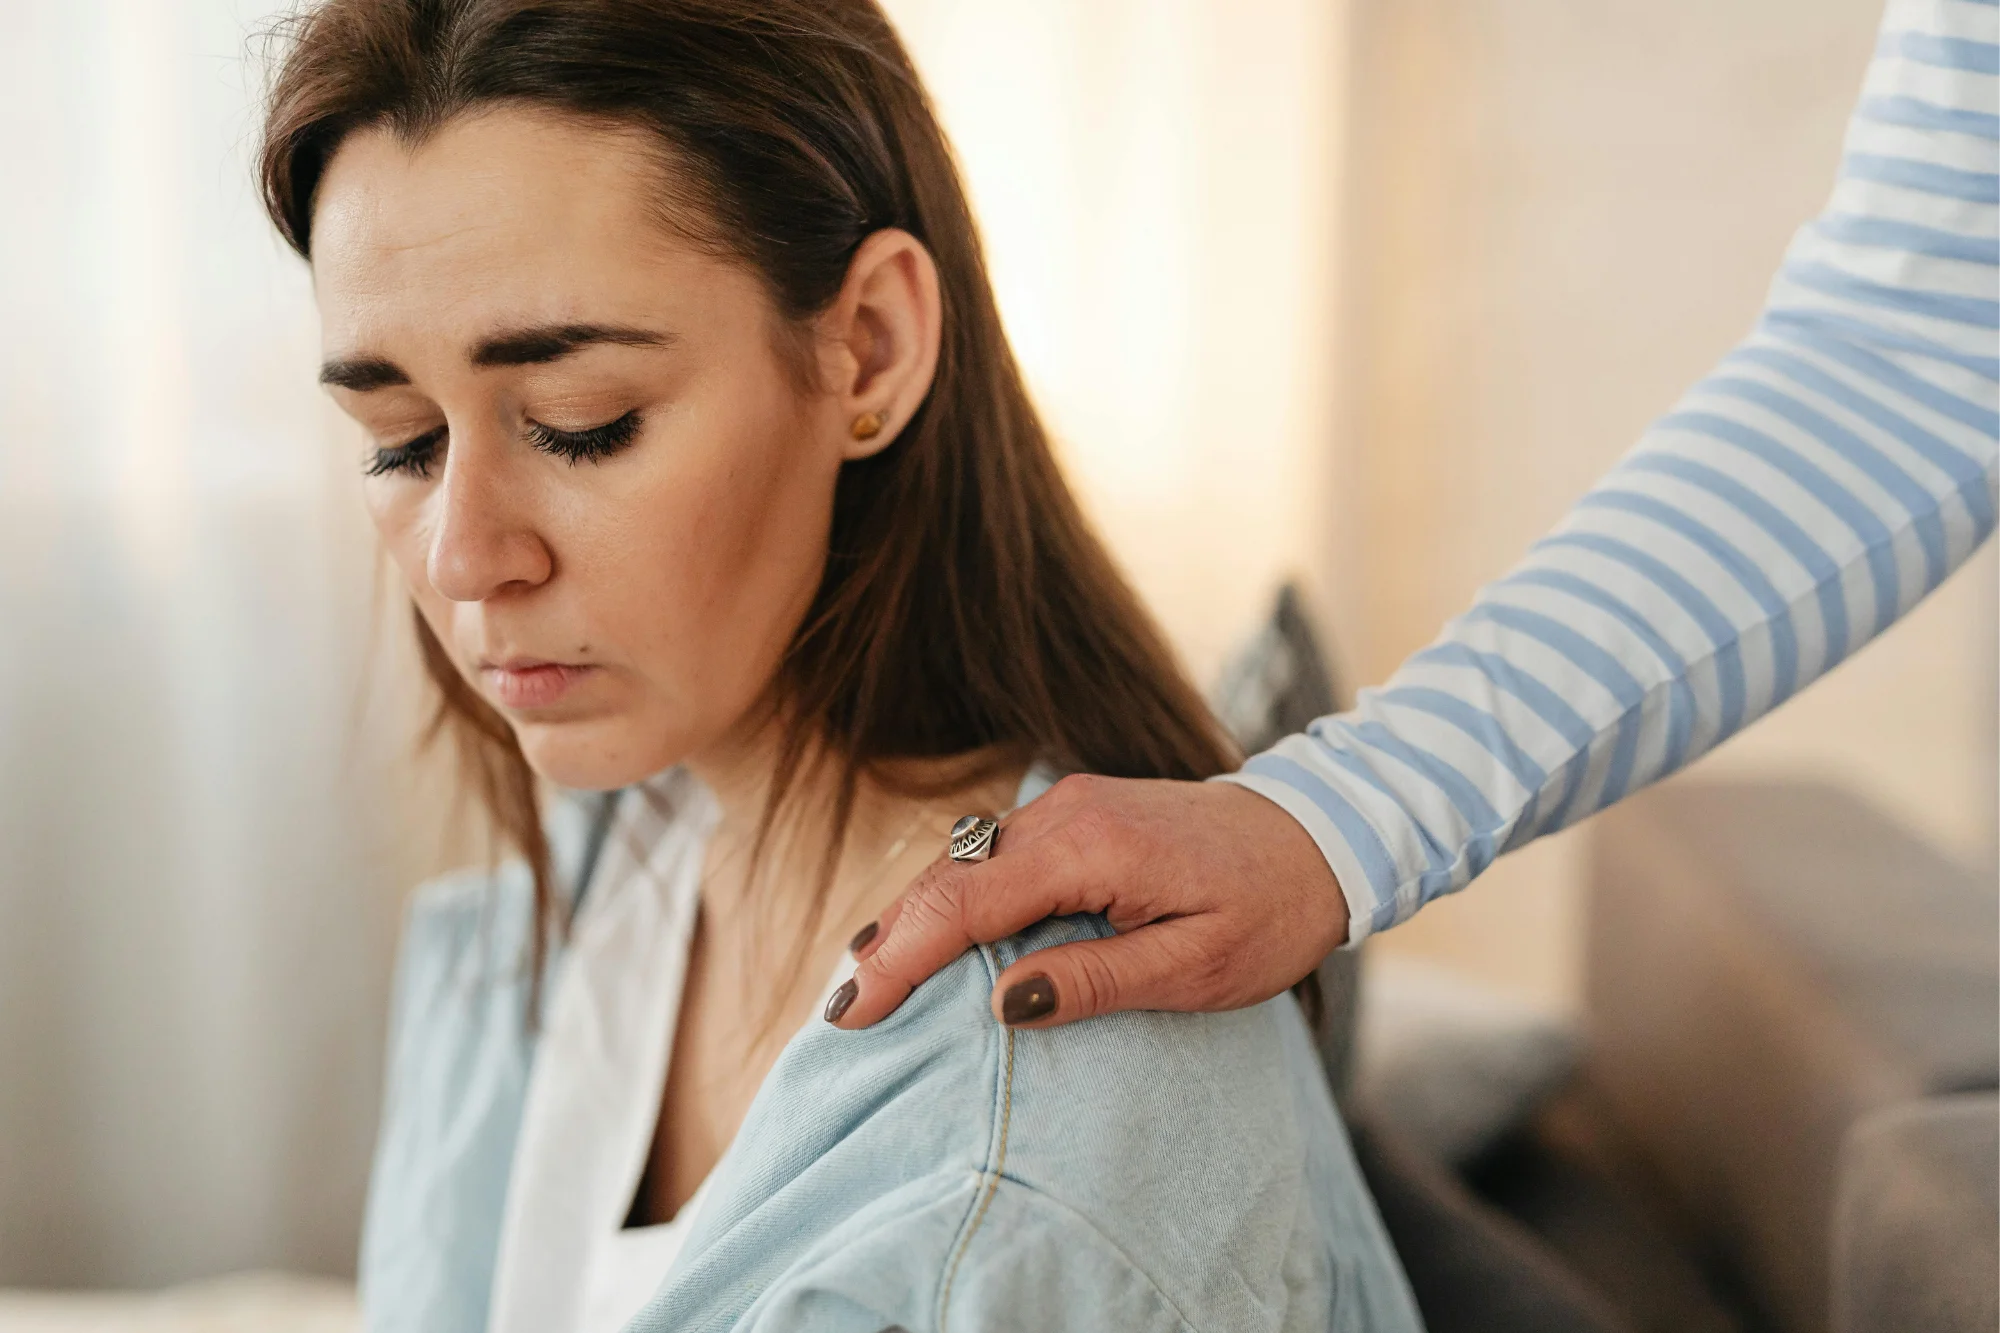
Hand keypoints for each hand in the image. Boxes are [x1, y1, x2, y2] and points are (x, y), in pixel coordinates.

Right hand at [829, 774, 1349, 1029]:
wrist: (1319, 834)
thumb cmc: (1271, 908)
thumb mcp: (1199, 966)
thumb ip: (1100, 978)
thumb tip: (1005, 1002)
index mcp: (1091, 847)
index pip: (966, 902)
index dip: (902, 957)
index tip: (856, 1011)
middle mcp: (1066, 813)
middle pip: (948, 877)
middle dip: (889, 942)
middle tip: (842, 1012)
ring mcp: (1069, 806)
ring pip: (964, 864)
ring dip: (913, 920)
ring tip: (866, 983)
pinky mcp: (1077, 815)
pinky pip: (993, 858)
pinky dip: (951, 900)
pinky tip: (928, 938)